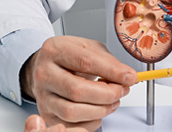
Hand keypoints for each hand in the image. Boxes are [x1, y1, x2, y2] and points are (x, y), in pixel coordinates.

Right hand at [21, 36, 136, 131]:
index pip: (85, 62)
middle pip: (77, 90)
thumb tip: (127, 76)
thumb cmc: (68, 58)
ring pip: (72, 112)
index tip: (129, 77)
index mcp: (53, 50)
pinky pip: (71, 126)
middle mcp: (43, 73)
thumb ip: (107, 61)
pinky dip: (91, 122)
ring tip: (112, 102)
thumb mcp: (87, 48)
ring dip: (100, 110)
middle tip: (122, 91)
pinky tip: (97, 110)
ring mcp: (42, 96)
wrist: (46, 69)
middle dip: (107, 94)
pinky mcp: (46, 113)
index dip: (111, 72)